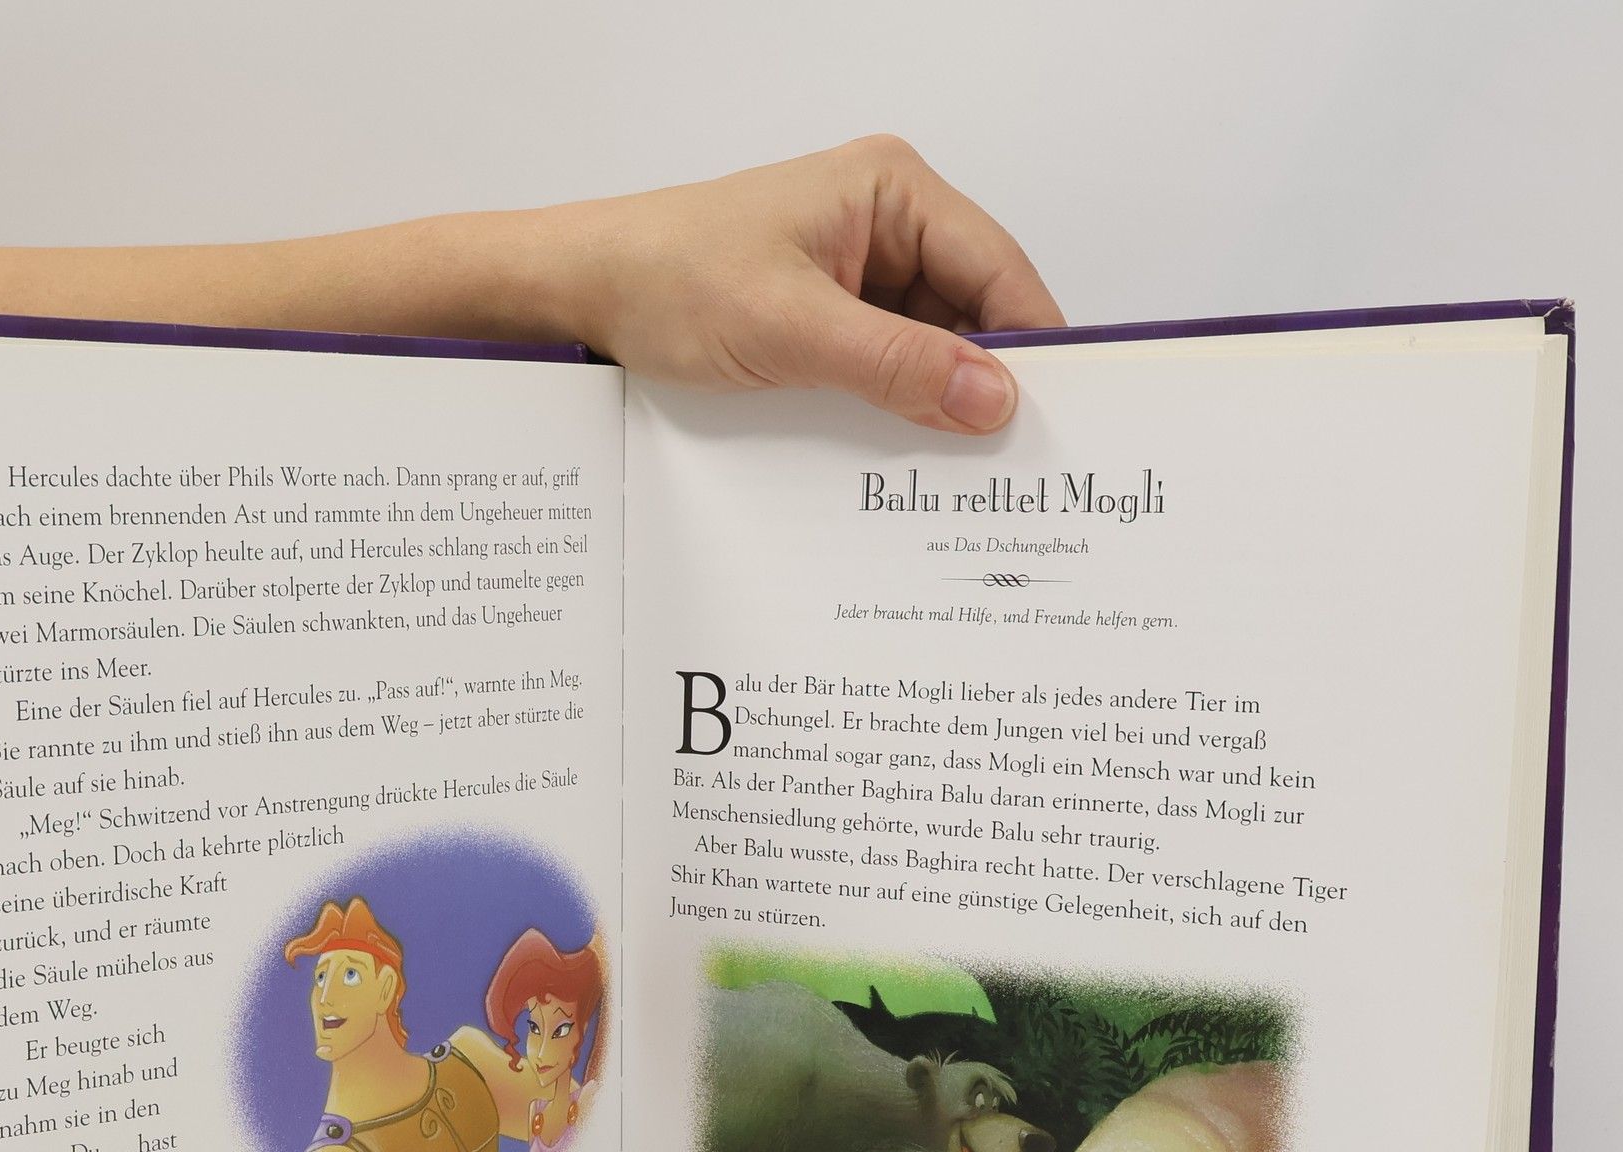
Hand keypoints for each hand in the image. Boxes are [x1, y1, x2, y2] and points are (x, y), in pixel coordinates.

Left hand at [558, 135, 1062, 433]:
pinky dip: (897, 412)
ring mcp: (858, 276)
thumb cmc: (668, 279)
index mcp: (892, 191)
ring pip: (932, 351)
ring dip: (938, 406)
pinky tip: (902, 459)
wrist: (583, 294)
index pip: (997, 270)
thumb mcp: (790, 327)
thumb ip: (895, 364)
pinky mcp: (830, 322)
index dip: (1031, 345)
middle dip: (986, 383)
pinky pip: (888, 370)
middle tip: (1012, 465)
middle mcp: (886, 226)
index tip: (1054, 419)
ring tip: (959, 475)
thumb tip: (991, 397)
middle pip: (974, 314)